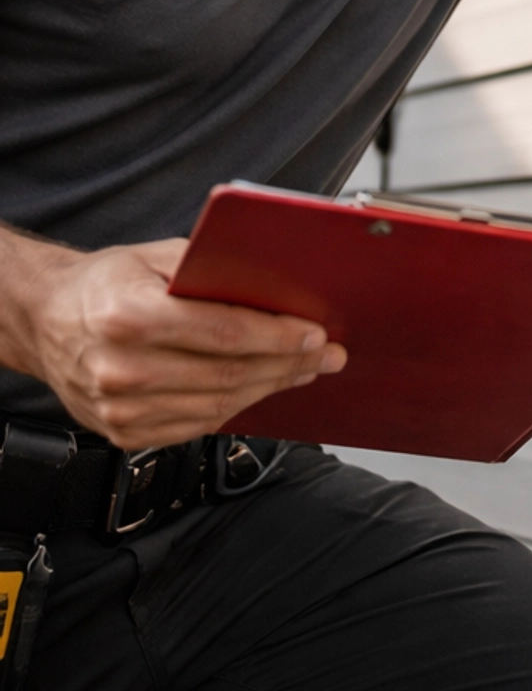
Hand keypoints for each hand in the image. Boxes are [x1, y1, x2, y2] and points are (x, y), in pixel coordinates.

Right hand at [22, 234, 345, 450]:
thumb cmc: (105, 283)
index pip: (224, 333)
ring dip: (269, 388)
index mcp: (128, 318)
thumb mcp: (156, 257)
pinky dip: (235, 408)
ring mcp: (120, 409)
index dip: (278, 337)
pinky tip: (260, 389)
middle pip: (227, 374)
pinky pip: (196, 427)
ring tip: (302, 371)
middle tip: (326, 355)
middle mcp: (121, 369)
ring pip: (217, 406)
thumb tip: (279, 285)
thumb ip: (211, 270)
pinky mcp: (124, 433)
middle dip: (288, 365)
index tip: (315, 335)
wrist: (46, 321)